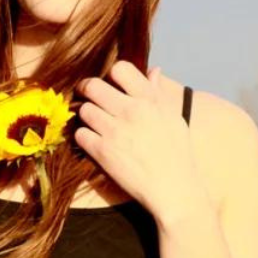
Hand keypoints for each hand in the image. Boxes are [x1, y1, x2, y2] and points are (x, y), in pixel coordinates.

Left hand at [74, 60, 209, 221]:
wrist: (174, 189)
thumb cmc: (177, 153)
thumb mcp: (173, 117)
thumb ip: (158, 93)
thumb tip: (153, 70)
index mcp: (150, 100)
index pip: (120, 68)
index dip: (111, 75)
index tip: (111, 85)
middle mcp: (132, 111)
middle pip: (93, 86)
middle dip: (88, 91)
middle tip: (89, 99)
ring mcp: (115, 131)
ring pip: (84, 110)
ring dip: (87, 116)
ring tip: (96, 125)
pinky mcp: (102, 152)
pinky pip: (80, 134)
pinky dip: (84, 138)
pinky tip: (95, 143)